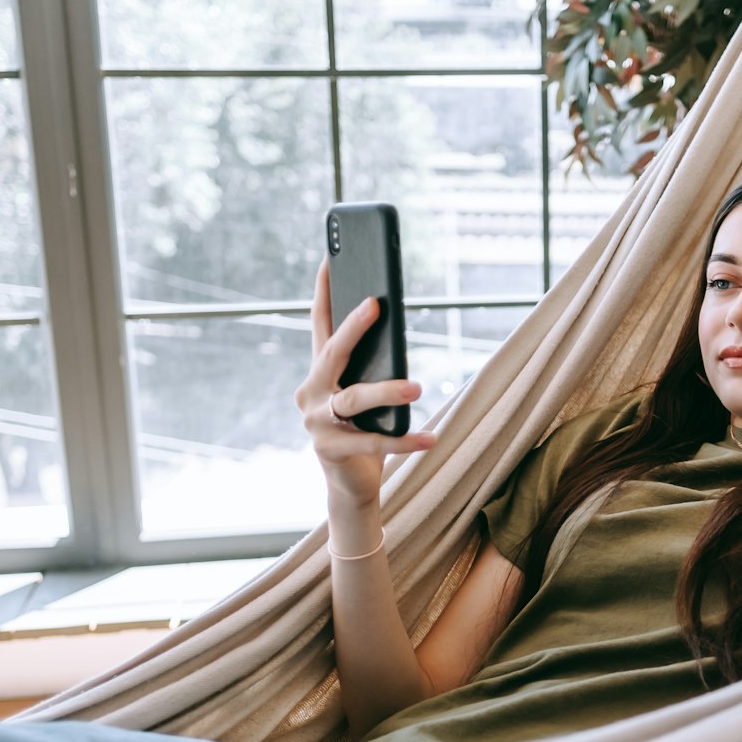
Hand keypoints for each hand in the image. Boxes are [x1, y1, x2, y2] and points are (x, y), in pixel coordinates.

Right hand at [296, 258, 438, 506]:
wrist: (351, 483)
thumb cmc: (365, 430)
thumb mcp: (368, 393)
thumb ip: (374, 367)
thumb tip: (399, 340)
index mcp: (320, 372)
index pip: (319, 323)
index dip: (323, 291)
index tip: (330, 258)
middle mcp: (311, 391)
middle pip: (331, 352)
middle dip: (353, 327)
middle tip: (375, 305)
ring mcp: (315, 421)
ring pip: (353, 398)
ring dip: (386, 391)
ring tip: (417, 388)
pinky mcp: (329, 449)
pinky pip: (371, 440)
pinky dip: (404, 439)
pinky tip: (430, 437)